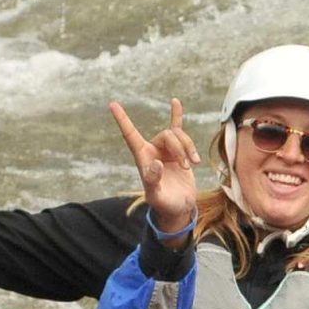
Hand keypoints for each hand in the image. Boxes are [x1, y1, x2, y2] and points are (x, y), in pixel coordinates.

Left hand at [108, 98, 201, 236]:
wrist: (179, 207)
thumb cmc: (164, 204)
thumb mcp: (155, 196)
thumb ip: (153, 181)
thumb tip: (157, 163)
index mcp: (143, 158)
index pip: (130, 135)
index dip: (123, 120)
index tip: (113, 104)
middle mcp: (153, 150)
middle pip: (168, 135)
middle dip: (180, 148)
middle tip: (187, 167)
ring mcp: (166, 150)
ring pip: (179, 135)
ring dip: (189, 148)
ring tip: (194, 164)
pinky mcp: (179, 151)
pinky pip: (177, 128)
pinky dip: (177, 115)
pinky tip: (175, 101)